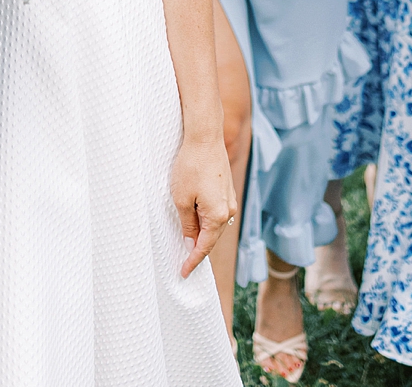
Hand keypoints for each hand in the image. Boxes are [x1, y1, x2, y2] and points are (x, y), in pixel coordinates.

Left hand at [169, 136, 236, 277]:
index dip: (193, 261)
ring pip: (214, 225)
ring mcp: (229, 200)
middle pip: (211, 237)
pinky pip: (216, 213)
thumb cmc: (191, 167)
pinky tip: (194, 220)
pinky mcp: (226, 191)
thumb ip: (187, 225)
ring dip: (201, 234)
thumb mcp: (181, 199)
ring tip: (186, 242)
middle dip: (197, 249)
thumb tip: (191, 243)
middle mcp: (228, 211)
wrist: (205, 138)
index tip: (183, 273)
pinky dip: (205, 221)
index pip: (204, 247)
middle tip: (183, 262)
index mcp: (218, 216)